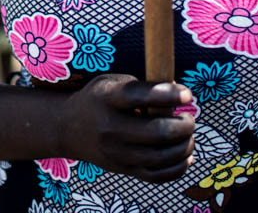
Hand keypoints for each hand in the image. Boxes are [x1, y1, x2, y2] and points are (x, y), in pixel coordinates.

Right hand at [57, 74, 195, 183]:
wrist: (67, 128)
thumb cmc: (99, 99)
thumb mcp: (112, 83)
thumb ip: (143, 88)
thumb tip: (181, 98)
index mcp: (107, 98)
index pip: (140, 97)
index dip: (169, 95)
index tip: (187, 94)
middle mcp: (110, 128)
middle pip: (156, 133)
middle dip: (183, 126)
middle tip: (190, 119)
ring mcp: (115, 153)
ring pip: (160, 157)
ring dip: (184, 147)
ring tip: (188, 136)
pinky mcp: (122, 169)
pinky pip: (156, 176)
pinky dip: (177, 168)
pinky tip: (186, 156)